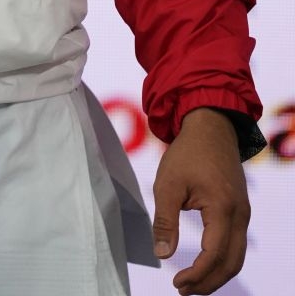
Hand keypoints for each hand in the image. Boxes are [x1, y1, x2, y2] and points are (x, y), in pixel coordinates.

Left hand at [152, 107, 250, 294]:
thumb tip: (163, 255)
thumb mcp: (168, 184)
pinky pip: (236, 244)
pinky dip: (222, 260)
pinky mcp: (240, 210)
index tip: (177, 283)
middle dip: (208, 282)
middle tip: (183, 290)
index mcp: (222, 208)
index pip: (215, 255)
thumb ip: (165, 220)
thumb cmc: (187, 153)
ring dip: (216, 275)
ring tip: (192, 284)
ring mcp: (243, 212)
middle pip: (231, 263)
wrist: (210, 127)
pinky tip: (203, 264)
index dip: (197, 275)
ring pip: (236, 256)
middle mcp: (239, 214)